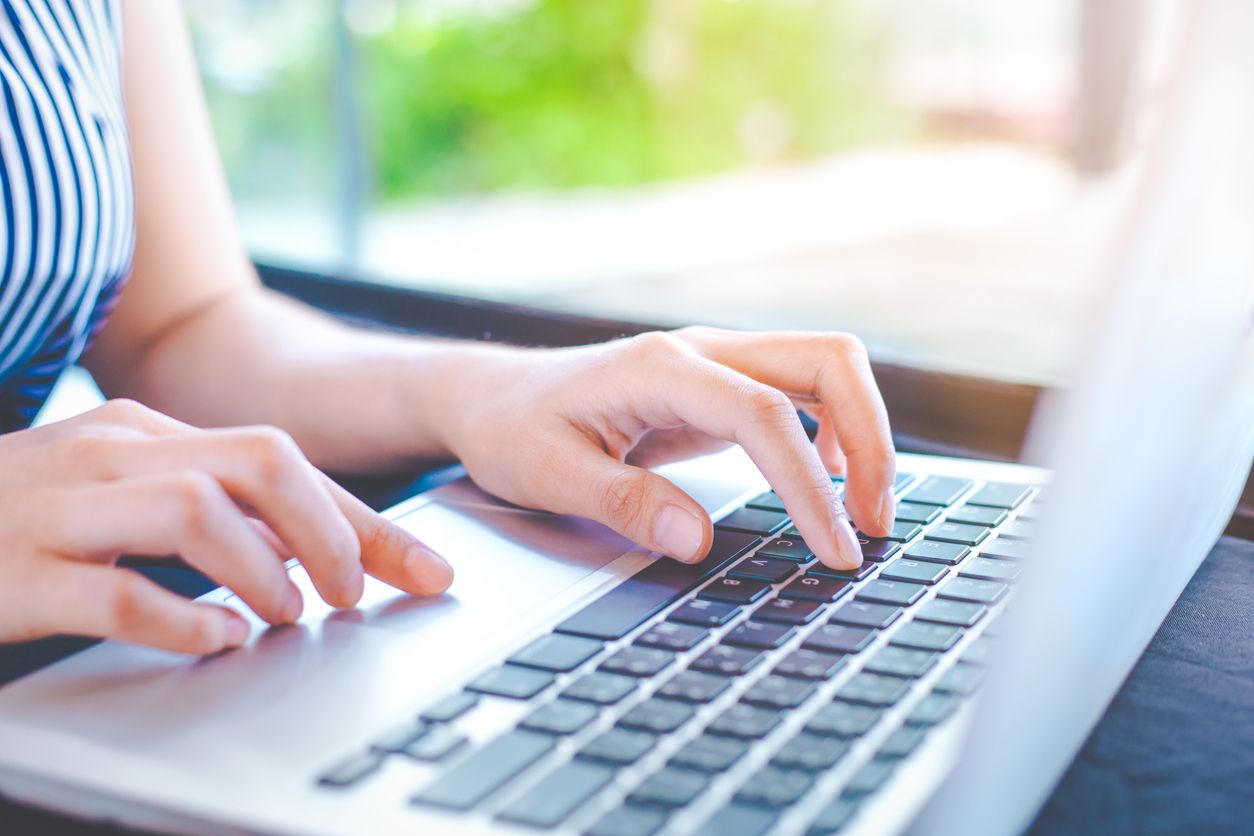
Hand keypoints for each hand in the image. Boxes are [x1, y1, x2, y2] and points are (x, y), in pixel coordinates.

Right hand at [0, 400, 451, 654]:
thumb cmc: (27, 522)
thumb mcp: (124, 495)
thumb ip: (214, 510)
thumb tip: (317, 553)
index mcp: (148, 433)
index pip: (283, 460)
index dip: (367, 520)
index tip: (428, 571)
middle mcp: (113, 454)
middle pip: (256, 462)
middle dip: (331, 529)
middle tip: (357, 594)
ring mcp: (61, 509)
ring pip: (193, 508)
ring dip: (263, 567)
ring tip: (289, 616)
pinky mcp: (18, 572)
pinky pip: (113, 589)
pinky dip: (179, 618)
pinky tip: (215, 640)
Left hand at [438, 327, 894, 569]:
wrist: (493, 396)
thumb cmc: (512, 429)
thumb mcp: (548, 474)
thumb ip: (624, 504)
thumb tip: (698, 542)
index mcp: (660, 368)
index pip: (766, 415)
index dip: (810, 484)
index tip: (833, 548)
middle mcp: (701, 352)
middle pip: (828, 362)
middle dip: (871, 440)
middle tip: (872, 526)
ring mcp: (716, 363)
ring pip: (827, 369)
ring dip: (863, 435)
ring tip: (863, 514)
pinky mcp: (720, 386)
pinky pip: (802, 394)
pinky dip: (833, 434)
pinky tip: (824, 483)